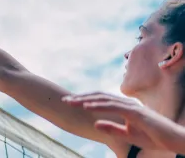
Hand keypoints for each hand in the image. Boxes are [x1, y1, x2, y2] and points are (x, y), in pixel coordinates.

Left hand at [63, 92, 180, 150]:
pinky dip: (99, 106)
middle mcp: (126, 103)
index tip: (70, 102)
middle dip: (81, 98)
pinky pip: (114, 107)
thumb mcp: (128, 134)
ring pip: (104, 99)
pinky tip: (87, 106)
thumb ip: (112, 128)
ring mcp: (131, 106)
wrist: (173, 140)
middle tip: (64, 100)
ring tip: (71, 102)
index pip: (100, 100)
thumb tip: (95, 123)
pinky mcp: (136, 113)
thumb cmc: (153, 137)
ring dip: (86, 100)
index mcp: (124, 107)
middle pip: (99, 96)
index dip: (85, 100)